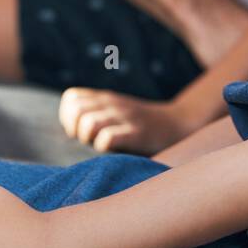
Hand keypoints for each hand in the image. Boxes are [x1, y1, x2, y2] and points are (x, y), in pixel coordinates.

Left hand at [58, 88, 192, 154]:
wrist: (178, 124)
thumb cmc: (141, 125)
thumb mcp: (116, 111)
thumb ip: (94, 113)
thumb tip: (70, 129)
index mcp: (106, 98)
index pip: (71, 97)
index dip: (69, 116)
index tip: (80, 129)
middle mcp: (113, 104)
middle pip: (76, 109)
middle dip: (75, 128)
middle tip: (89, 139)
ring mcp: (125, 117)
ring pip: (88, 122)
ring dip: (88, 137)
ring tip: (100, 143)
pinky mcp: (136, 133)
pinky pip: (107, 138)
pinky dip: (104, 146)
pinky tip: (113, 149)